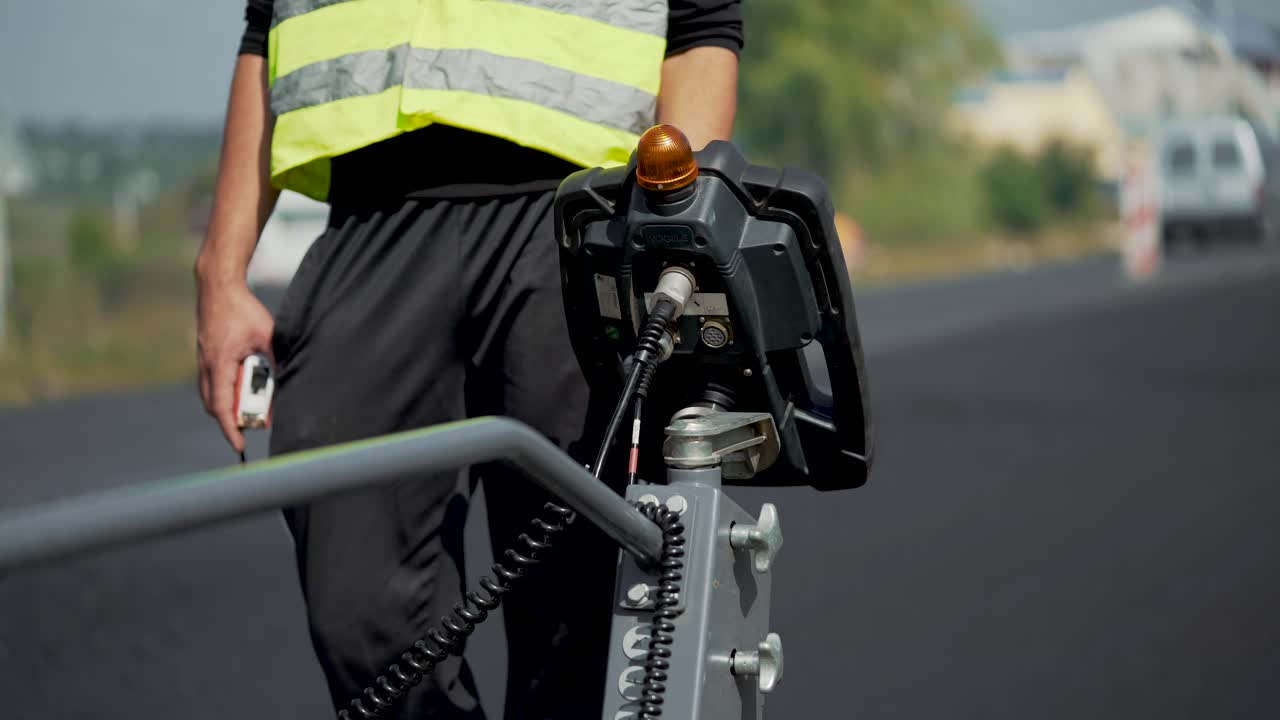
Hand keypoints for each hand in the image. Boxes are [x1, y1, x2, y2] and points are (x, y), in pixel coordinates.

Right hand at [196, 275, 274, 452]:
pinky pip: (211, 383)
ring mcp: (202, 360)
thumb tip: (286, 380)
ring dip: (228, 405)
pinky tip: (243, 386)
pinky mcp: (204, 355)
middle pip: (214, 406)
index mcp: (220, 363)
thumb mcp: (267, 334)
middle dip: (231, 420)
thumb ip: (275, 359)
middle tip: (255, 423)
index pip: (223, 406)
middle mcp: (206, 365)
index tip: (239, 445)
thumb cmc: (242, 309)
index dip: (230, 429)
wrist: (218, 286)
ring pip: (210, 396)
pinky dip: (224, 391)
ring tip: (251, 407)